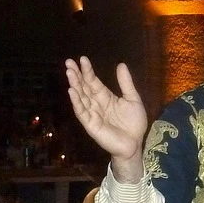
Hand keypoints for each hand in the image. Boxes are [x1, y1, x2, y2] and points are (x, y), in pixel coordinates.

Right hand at [65, 57, 147, 178]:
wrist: (135, 143)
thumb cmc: (134, 123)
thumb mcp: (132, 99)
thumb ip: (125, 83)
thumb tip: (120, 64)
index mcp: (105, 97)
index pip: (93, 81)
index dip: (87, 71)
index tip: (82, 59)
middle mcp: (96, 103)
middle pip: (83, 87)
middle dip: (76, 75)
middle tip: (68, 62)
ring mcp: (92, 114)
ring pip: (80, 97)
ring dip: (74, 85)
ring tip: (69, 73)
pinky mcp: (90, 124)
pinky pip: (81, 112)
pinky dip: (76, 102)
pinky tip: (71, 91)